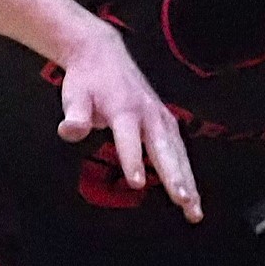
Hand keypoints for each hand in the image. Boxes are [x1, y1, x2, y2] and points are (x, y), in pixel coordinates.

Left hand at [54, 18, 201, 221]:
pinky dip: (188, 174)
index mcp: (124, 108)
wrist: (102, 54)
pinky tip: (192, 197)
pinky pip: (180, 151)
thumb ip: (74, 115)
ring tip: (194, 211)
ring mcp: (161, 118)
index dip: (133, 160)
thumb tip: (70, 129)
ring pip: (178, 154)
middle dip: (175, 176)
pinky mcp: (166, 123)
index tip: (138, 182)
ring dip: (189, 182)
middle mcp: (148, 113)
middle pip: (164, 149)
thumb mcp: (73, 94)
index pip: (129, 139)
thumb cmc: (86, 81)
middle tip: (184, 201)